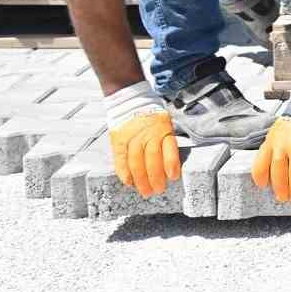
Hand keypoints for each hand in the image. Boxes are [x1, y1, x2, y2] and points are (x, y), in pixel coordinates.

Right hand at [104, 83, 179, 197]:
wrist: (129, 100)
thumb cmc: (151, 116)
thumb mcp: (165, 123)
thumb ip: (167, 141)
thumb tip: (171, 167)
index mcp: (163, 127)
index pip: (169, 148)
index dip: (170, 164)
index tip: (173, 178)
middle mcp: (148, 132)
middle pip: (152, 158)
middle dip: (156, 177)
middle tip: (158, 190)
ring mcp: (131, 136)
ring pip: (136, 161)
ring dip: (141, 179)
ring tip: (146, 191)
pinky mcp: (118, 139)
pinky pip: (121, 159)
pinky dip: (125, 172)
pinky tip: (129, 182)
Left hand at [251, 89, 290, 204]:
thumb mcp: (277, 133)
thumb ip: (274, 150)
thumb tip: (274, 171)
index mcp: (270, 141)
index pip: (260, 164)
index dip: (261, 178)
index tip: (264, 187)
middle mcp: (282, 143)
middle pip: (278, 169)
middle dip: (280, 187)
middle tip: (283, 198)